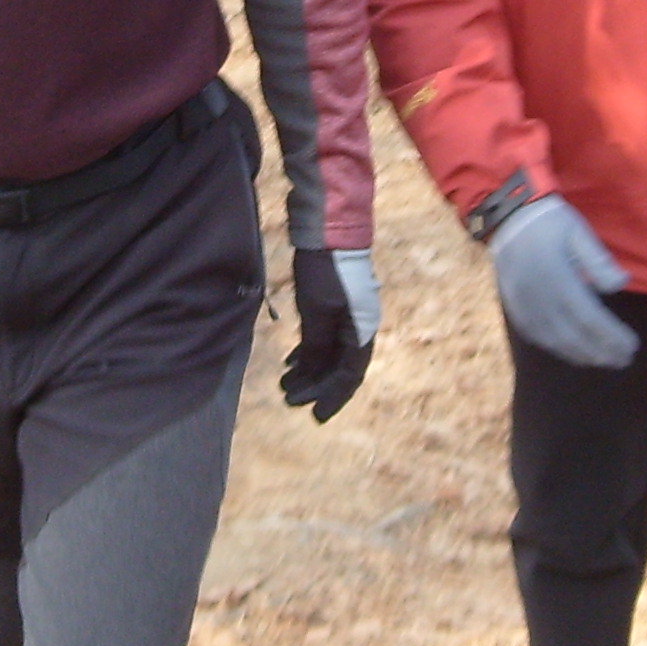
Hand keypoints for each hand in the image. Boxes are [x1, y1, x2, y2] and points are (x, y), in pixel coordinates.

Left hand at [283, 247, 379, 421]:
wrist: (328, 230)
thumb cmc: (326, 272)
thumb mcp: (318, 313)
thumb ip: (318, 347)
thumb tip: (315, 375)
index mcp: (362, 331)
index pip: (349, 375)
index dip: (333, 397)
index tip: (316, 416)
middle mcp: (359, 326)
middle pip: (339, 366)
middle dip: (315, 385)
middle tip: (289, 398)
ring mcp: (347, 314)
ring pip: (329, 352)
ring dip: (309, 370)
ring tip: (284, 383)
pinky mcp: (333, 303)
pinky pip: (323, 337)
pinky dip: (308, 351)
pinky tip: (291, 361)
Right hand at [489, 195, 638, 367]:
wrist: (508, 217)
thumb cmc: (550, 222)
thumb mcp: (578, 231)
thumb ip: (599, 260)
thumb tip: (621, 285)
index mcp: (557, 276)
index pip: (590, 317)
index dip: (612, 336)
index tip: (633, 345)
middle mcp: (538, 296)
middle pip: (574, 335)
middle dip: (602, 351)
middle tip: (625, 360)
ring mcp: (523, 305)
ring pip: (555, 341)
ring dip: (582, 355)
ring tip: (605, 361)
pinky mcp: (515, 308)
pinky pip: (538, 337)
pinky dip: (559, 349)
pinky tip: (575, 353)